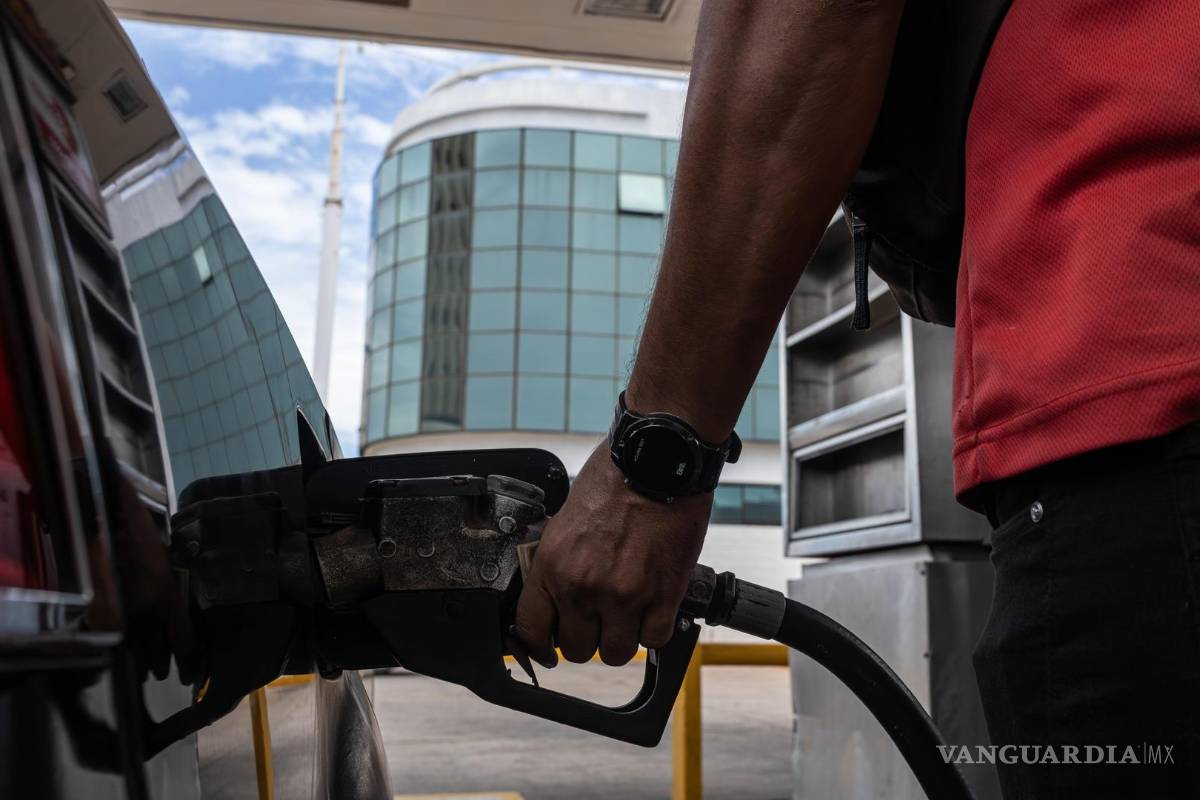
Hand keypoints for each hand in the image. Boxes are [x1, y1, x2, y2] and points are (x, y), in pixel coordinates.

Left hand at [515, 445, 711, 666]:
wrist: (658, 461)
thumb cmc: (615, 479)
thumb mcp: (565, 522)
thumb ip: (559, 564)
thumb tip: (557, 596)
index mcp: (553, 566)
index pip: (533, 631)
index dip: (542, 643)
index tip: (552, 642)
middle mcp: (583, 587)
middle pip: (577, 650)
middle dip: (587, 637)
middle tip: (598, 618)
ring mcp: (624, 595)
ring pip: (616, 653)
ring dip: (622, 637)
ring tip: (628, 614)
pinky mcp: (663, 595)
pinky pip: (654, 639)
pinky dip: (655, 629)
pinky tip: (654, 607)